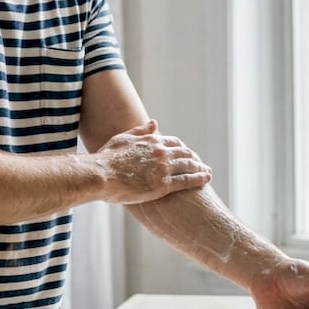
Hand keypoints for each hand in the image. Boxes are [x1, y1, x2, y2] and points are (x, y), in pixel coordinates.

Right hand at [95, 120, 211, 203]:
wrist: (100, 175)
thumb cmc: (107, 158)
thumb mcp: (123, 138)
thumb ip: (140, 131)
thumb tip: (154, 123)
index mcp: (151, 141)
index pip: (173, 142)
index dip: (181, 148)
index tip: (185, 153)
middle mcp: (160, 152)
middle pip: (185, 152)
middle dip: (194, 157)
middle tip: (200, 163)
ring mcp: (163, 168)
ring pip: (189, 165)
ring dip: (200, 167)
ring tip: (208, 172)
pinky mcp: (163, 185)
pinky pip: (187, 180)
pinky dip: (199, 178)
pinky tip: (206, 178)